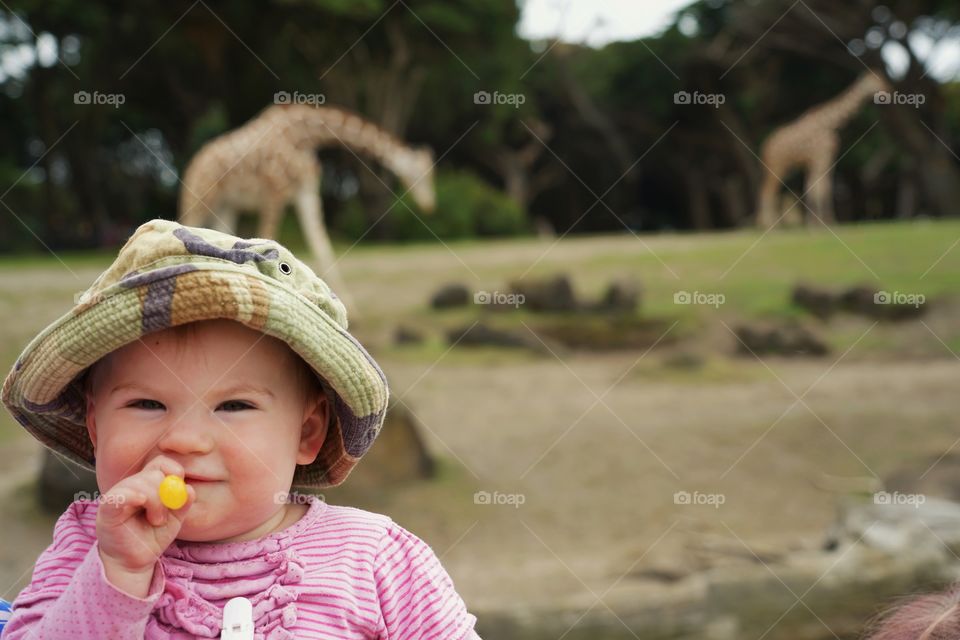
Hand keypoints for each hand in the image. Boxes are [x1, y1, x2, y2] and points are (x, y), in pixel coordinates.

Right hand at [95, 455, 195, 595]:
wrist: (133, 561)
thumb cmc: (151, 537)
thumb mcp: (174, 519)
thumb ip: (183, 503)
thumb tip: (189, 489)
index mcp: (148, 484)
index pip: (161, 463)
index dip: (174, 470)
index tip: (180, 484)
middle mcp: (132, 485)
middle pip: (154, 472)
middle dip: (165, 493)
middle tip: (163, 516)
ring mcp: (119, 494)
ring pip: (142, 483)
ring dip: (155, 503)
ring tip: (154, 520)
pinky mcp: (107, 508)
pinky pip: (120, 495)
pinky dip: (134, 496)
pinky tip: (141, 503)